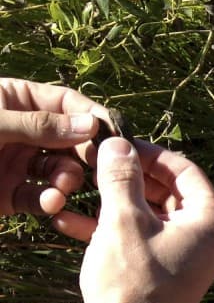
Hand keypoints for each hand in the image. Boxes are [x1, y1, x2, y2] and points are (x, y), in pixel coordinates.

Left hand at [0, 77, 106, 214]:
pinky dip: (49, 201)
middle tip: (101, 167)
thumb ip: (41, 125)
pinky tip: (51, 202)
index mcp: (14, 100)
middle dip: (85, 154)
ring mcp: (17, 163)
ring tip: (64, 186)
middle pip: (69, 139)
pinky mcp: (10, 194)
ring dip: (67, 178)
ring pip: (59, 170)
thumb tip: (90, 124)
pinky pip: (39, 197)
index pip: (65, 102)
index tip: (115, 136)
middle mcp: (22, 131)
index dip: (91, 117)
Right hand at [60, 136, 213, 302]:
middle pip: (168, 191)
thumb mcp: (123, 221)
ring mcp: (189, 257)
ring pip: (149, 216)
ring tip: (77, 187)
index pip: (184, 169)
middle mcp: (209, 238)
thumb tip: (118, 145)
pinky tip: (68, 221)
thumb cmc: (133, 283)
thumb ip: (121, 178)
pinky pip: (141, 239)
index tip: (117, 144)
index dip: (148, 153)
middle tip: (94, 163)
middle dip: (128, 177)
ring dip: (113, 202)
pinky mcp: (166, 273)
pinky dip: (111, 230)